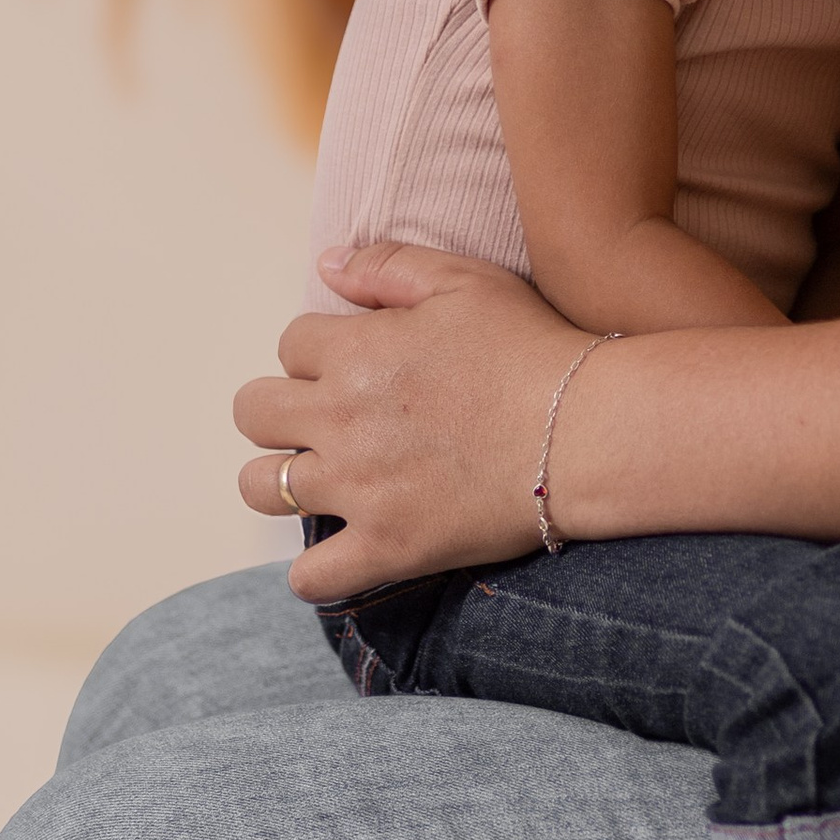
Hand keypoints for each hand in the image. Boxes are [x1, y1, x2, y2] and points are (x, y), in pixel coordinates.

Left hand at [234, 246, 584, 598]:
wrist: (585, 429)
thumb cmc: (531, 348)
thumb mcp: (465, 280)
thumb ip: (387, 265)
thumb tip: (324, 264)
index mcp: (356, 351)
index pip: (289, 343)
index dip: (319, 350)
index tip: (356, 363)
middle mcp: (342, 419)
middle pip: (254, 412)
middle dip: (278, 408)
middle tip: (323, 418)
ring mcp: (359, 488)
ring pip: (262, 487)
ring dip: (278, 479)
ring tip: (317, 478)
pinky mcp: (388, 546)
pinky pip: (311, 575)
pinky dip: (312, 571)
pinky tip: (338, 550)